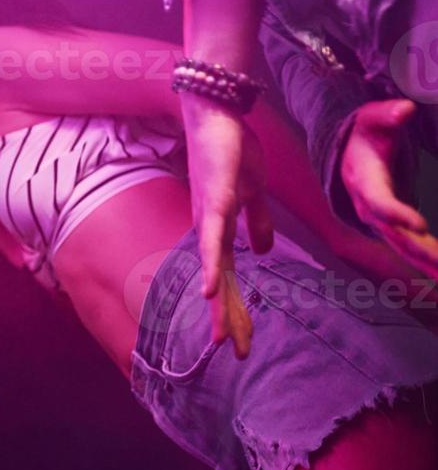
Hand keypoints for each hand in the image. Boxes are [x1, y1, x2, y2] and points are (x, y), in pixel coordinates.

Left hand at [181, 97, 267, 358]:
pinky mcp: (215, 200)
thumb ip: (257, 222)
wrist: (217, 115)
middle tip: (236, 353)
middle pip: (219, 283)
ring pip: (214, 269)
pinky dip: (208, 265)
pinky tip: (206, 290)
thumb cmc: (232, 151)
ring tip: (221, 337)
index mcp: (219, 230)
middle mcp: (209, 229)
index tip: (239, 340)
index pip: (228, 278)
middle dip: (229, 319)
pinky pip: (212, 238)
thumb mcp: (252, 193)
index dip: (233, 308)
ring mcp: (209, 216)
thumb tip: (263, 252)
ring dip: (218, 303)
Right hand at [341, 99, 437, 276]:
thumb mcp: (372, 119)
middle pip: (393, 234)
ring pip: (404, 247)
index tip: (421, 225)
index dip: (396, 214)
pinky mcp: (392, 226)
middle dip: (419, 251)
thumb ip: (387, 115)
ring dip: (428, 263)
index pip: (377, 201)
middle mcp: (367, 206)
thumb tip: (404, 111)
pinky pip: (410, 247)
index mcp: (363, 180)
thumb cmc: (364, 133)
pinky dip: (428, 261)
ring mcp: (379, 220)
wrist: (348, 153)